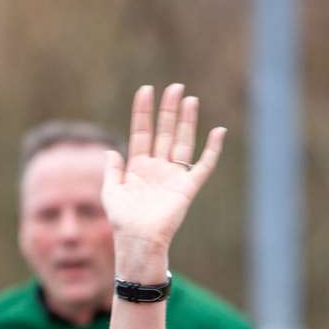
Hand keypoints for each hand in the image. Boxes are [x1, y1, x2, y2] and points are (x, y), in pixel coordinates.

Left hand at [102, 84, 225, 252]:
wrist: (137, 240)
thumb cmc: (122, 220)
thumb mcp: (111, 192)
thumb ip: (112, 170)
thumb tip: (110, 150)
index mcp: (138, 166)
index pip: (142, 132)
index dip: (143, 112)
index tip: (146, 90)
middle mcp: (158, 167)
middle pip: (165, 131)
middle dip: (168, 110)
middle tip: (174, 87)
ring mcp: (174, 175)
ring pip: (183, 141)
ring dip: (187, 121)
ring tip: (189, 99)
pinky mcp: (188, 187)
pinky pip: (204, 165)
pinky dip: (213, 149)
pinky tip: (218, 132)